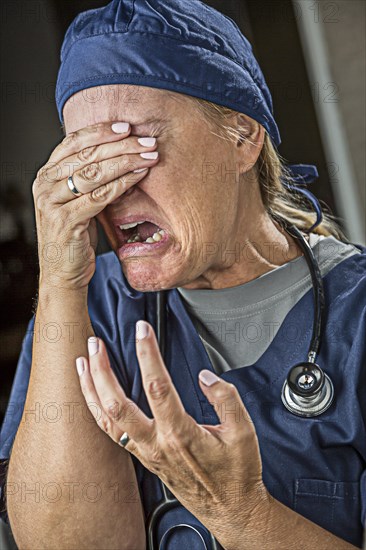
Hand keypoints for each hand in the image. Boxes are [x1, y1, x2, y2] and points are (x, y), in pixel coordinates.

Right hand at [32, 122, 158, 290]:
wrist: (62, 272)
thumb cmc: (74, 234)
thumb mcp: (78, 200)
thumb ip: (89, 177)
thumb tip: (121, 152)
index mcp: (47, 175)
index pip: (73, 142)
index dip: (101, 131)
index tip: (127, 126)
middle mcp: (45, 185)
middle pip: (87, 154)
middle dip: (121, 145)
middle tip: (147, 140)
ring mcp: (53, 203)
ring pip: (94, 173)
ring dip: (126, 161)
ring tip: (149, 155)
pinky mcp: (66, 221)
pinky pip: (99, 197)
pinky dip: (122, 184)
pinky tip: (139, 176)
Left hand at [75, 320, 269, 543]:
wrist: (229, 510)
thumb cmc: (236, 473)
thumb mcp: (243, 432)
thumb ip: (226, 399)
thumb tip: (206, 376)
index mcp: (181, 434)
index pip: (157, 386)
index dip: (147, 354)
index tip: (143, 330)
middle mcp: (156, 444)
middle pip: (117, 403)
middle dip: (102, 370)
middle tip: (96, 343)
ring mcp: (145, 452)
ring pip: (106, 419)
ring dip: (91, 388)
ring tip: (82, 362)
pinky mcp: (143, 457)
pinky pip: (111, 432)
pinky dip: (97, 409)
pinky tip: (93, 394)